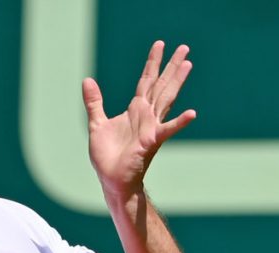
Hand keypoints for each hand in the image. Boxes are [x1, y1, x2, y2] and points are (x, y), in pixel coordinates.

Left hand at [82, 41, 195, 199]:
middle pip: (161, 85)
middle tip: (185, 47)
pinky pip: (167, 130)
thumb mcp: (97, 124)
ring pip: (166, 99)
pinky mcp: (151, 142)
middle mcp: (146, 116)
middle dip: (171, 66)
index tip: (160, 45)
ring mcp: (151, 127)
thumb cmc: (108, 157)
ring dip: (177, 82)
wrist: (113, 181)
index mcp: (135, 110)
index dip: (152, 63)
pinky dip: (179, 122)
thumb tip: (87, 80)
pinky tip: (192, 113)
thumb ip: (94, 102)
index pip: (146, 80)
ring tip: (188, 65)